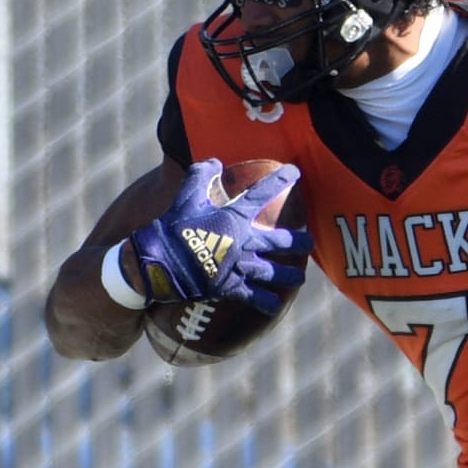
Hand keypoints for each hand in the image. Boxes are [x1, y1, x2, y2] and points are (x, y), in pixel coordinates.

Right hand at [125, 159, 309, 313]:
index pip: (261, 194)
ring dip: (289, 277)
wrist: (157, 262)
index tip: (295, 172)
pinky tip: (275, 306)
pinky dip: (265, 303)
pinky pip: (253, 297)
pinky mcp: (230, 287)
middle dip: (298, 242)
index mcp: (233, 217)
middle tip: (310, 243)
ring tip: (300, 279)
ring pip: (273, 273)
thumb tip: (216, 162)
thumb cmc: (172, 227)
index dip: (280, 180)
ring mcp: (239, 266)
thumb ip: (200, 176)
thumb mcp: (185, 197)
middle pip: (279, 242)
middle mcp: (243, 242)